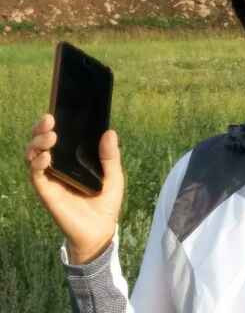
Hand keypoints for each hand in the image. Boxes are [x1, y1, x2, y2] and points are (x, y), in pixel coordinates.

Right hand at [25, 113, 123, 263]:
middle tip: (48, 120)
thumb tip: (109, 132)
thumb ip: (110, 156)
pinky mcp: (48, 192)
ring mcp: (52, 178)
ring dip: (38, 144)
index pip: (59, 137)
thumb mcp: (114, 175)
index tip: (56, 110)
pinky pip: (37, 176)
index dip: (54, 124)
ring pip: (34, 156)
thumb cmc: (106, 201)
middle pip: (42, 143)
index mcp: (73, 159)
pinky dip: (38, 164)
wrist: (101, 230)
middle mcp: (59, 166)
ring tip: (50, 137)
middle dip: (41, 129)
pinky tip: (47, 157)